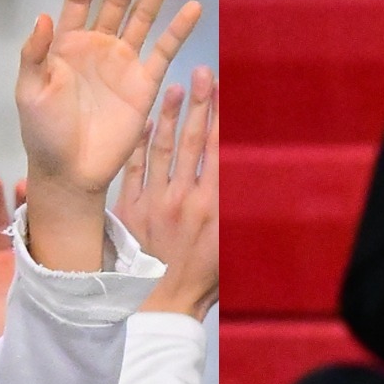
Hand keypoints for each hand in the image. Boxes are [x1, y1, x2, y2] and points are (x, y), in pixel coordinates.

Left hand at [17, 0, 200, 273]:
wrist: (69, 172)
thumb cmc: (42, 134)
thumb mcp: (28, 92)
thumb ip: (34, 54)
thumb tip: (43, 16)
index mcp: (66, 43)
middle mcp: (97, 45)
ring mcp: (122, 63)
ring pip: (143, 16)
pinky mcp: (143, 84)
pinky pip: (164, 51)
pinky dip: (178, 30)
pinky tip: (192, 7)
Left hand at [118, 68, 217, 320]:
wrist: (161, 309)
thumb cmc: (203, 282)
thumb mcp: (233, 248)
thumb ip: (239, 211)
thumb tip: (254, 178)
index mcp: (214, 208)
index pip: (221, 152)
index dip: (225, 118)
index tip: (228, 91)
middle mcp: (184, 199)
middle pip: (194, 142)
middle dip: (200, 104)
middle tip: (203, 73)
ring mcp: (154, 203)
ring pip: (162, 149)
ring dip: (171, 116)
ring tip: (176, 87)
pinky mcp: (129, 211)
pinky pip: (134, 169)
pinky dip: (141, 144)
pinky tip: (147, 123)